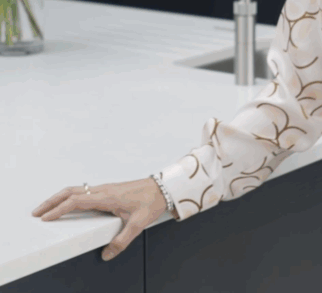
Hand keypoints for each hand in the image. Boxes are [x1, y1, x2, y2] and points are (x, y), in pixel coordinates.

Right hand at [31, 179, 170, 260]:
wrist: (164, 187)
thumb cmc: (152, 200)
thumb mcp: (138, 223)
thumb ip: (122, 240)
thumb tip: (107, 254)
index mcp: (107, 197)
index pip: (77, 201)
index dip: (59, 209)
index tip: (46, 217)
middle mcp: (104, 190)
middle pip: (71, 191)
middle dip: (52, 201)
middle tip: (38, 212)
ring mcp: (106, 188)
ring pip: (77, 190)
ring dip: (60, 197)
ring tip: (48, 209)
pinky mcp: (109, 190)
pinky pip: (84, 191)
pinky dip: (71, 196)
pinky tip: (69, 205)